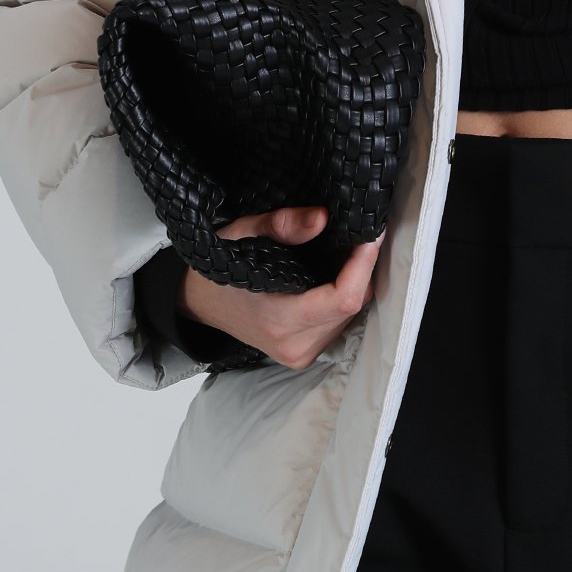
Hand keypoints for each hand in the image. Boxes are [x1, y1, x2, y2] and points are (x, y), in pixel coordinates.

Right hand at [178, 205, 385, 371]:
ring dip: (357, 282)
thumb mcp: (244, 232)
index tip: (370, 234)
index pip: (343, 299)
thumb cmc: (222, 264)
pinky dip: (346, 296)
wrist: (201, 301)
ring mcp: (301, 353)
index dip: (363, 265)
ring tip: (349, 250)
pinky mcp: (306, 352)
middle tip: (362, 233)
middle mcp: (295, 344)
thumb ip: (284, 225)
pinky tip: (337, 273)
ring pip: (353, 315)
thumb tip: (323, 218)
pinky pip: (341, 322)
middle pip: (354, 306)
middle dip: (364, 269)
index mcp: (280, 319)